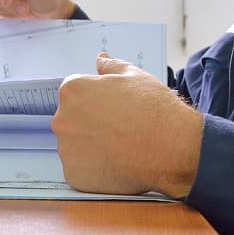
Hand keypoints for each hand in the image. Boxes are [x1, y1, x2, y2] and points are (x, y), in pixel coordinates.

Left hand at [52, 53, 202, 197]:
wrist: (171, 147)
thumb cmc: (154, 108)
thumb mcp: (134, 76)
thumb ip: (110, 66)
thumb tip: (100, 58)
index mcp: (72, 90)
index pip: (75, 93)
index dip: (97, 100)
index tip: (114, 109)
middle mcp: (62, 119)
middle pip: (72, 119)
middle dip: (91, 122)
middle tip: (119, 127)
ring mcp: (67, 150)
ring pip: (76, 145)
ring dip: (91, 145)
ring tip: (120, 146)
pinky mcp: (75, 176)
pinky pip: (81, 169)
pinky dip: (95, 168)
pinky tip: (116, 162)